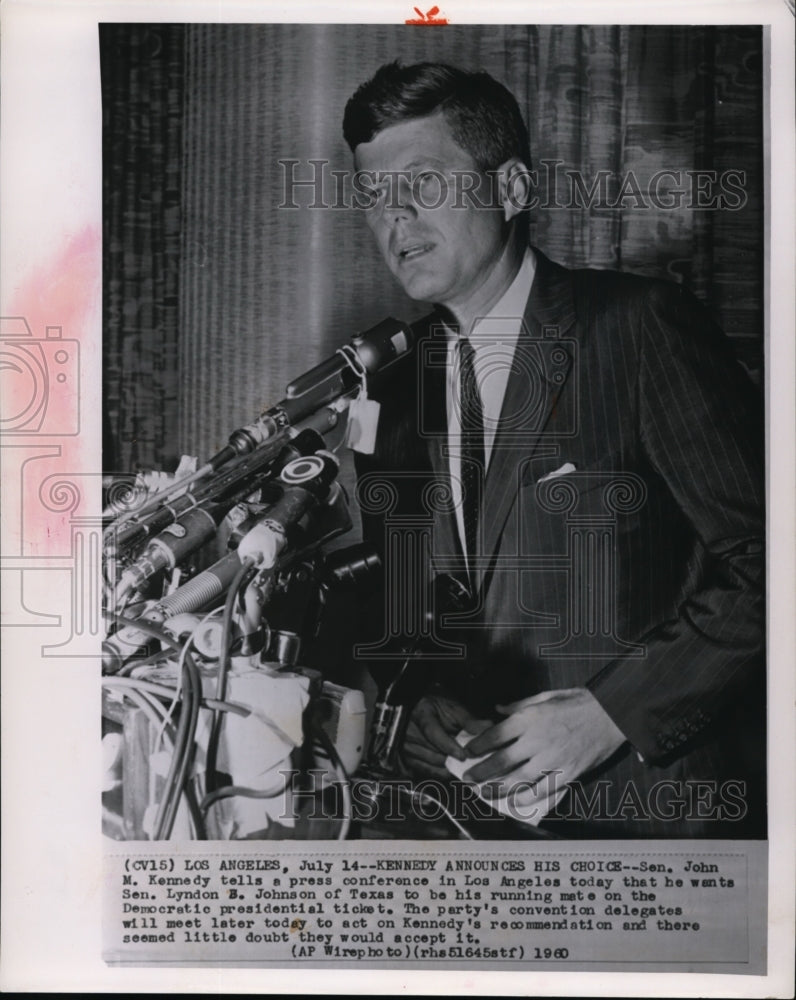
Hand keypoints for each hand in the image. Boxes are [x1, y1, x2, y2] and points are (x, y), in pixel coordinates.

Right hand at [402, 694, 489, 778]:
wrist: (418, 706)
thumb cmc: (436, 705)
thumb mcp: (452, 706)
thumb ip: (468, 719)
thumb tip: (488, 727)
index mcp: (421, 715)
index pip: (433, 733)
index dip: (449, 746)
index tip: (464, 755)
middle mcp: (410, 732)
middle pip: (434, 754)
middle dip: (454, 759)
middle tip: (473, 762)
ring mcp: (407, 747)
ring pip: (431, 765)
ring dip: (449, 767)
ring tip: (465, 766)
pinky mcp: (408, 757)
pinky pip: (427, 771)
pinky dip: (441, 772)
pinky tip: (453, 770)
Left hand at [462, 688, 625, 811]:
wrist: (612, 714)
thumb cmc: (579, 702)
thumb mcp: (546, 696)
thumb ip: (520, 705)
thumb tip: (498, 710)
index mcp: (530, 718)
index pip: (495, 735)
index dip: (477, 745)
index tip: (467, 752)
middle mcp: (538, 740)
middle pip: (502, 761)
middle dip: (481, 772)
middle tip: (468, 779)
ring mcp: (553, 759)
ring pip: (519, 780)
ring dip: (498, 788)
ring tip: (484, 793)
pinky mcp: (568, 773)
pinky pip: (544, 791)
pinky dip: (527, 798)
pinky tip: (516, 801)